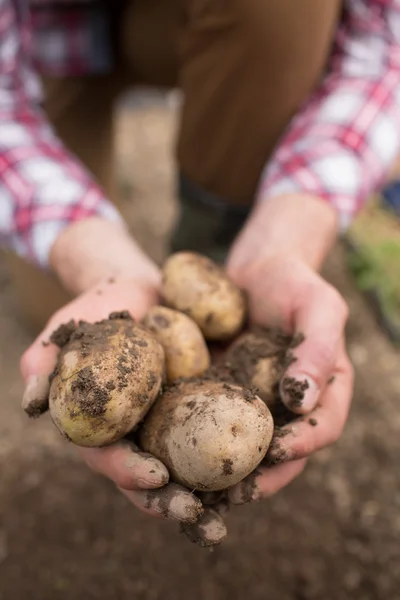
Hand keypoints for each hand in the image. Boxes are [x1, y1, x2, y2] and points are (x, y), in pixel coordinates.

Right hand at [20, 218, 226, 545]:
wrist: (143, 290)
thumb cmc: (99, 309)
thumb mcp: (67, 330)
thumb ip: (44, 363)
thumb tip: (29, 405)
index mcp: (103, 427)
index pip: (110, 459)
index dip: (128, 471)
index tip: (154, 475)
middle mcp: (139, 434)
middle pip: (153, 478)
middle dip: (173, 501)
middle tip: (199, 515)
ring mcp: (172, 424)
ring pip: (190, 467)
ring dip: (211, 491)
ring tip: (237, 504)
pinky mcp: (203, 408)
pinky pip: (220, 433)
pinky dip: (238, 451)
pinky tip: (266, 461)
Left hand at [223, 193, 353, 503]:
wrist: (254, 271)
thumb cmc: (293, 282)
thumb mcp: (317, 304)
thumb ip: (318, 347)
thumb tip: (304, 401)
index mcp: (325, 389)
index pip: (324, 427)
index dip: (305, 445)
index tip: (279, 453)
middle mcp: (292, 406)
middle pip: (285, 455)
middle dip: (262, 478)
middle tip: (234, 493)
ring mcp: (256, 404)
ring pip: (246, 448)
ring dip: (226, 474)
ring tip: (198, 488)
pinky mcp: (224, 397)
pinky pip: (213, 424)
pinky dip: (197, 443)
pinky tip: (173, 452)